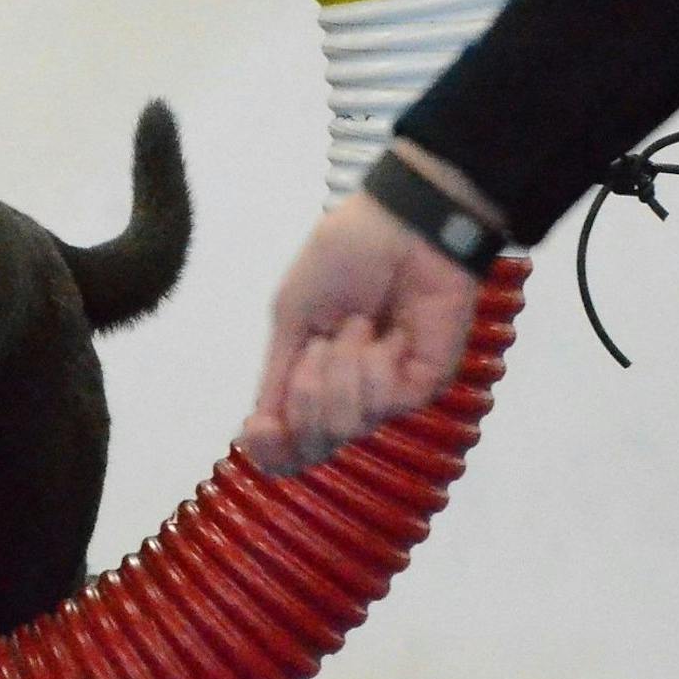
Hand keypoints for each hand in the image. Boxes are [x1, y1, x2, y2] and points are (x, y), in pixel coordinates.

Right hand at [238, 192, 480, 474]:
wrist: (400, 229)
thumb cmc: (341, 260)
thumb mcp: (290, 316)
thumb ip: (276, 377)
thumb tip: (256, 432)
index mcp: (308, 380)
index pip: (289, 445)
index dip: (271, 449)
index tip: (259, 429)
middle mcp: (344, 396)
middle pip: (314, 446)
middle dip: (306, 395)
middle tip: (318, 345)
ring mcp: (385, 393)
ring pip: (347, 425)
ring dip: (341, 370)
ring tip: (358, 324)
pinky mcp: (422, 385)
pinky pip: (384, 404)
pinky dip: (374, 366)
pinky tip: (387, 334)